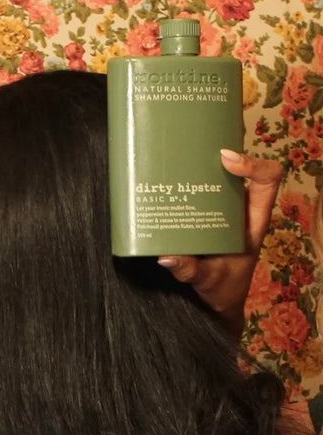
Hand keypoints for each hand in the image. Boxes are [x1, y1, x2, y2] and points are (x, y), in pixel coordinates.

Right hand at [158, 150, 282, 336]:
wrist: (217, 300)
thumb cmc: (221, 290)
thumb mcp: (208, 282)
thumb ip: (190, 271)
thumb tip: (165, 256)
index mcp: (253, 220)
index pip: (268, 180)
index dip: (253, 163)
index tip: (224, 159)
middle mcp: (240, 210)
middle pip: (243, 167)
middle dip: (224, 146)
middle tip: (197, 134)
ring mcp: (222, 211)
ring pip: (220, 176)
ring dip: (202, 160)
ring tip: (178, 146)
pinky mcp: (204, 216)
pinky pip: (200, 191)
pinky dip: (187, 179)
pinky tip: (166, 173)